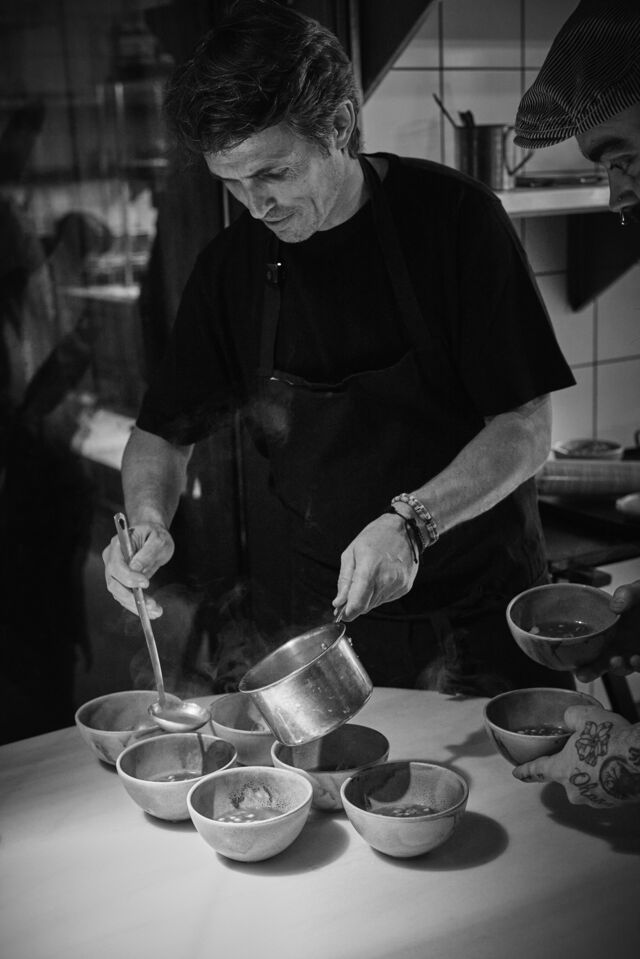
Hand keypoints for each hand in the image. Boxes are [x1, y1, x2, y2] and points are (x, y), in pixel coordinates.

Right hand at [102, 521, 173, 616]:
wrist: (152, 537)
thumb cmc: (155, 535)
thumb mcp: (158, 540)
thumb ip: (147, 553)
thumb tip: (136, 569)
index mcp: (118, 545)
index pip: (116, 565)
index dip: (128, 577)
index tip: (146, 583)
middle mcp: (111, 559)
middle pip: (114, 583)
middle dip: (131, 597)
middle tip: (152, 604)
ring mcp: (114, 572)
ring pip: (119, 594)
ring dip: (136, 605)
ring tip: (156, 611)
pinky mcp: (121, 582)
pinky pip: (125, 597)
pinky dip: (137, 606)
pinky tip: (152, 611)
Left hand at [332, 512, 417, 620]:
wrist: (405, 529)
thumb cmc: (376, 536)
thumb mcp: (352, 553)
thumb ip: (344, 580)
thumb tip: (338, 602)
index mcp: (370, 569)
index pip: (358, 604)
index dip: (347, 613)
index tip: (341, 613)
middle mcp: (386, 580)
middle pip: (366, 607)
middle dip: (355, 604)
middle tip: (349, 594)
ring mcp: (398, 584)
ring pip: (375, 604)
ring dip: (367, 598)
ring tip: (367, 578)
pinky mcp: (405, 587)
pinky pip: (386, 598)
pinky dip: (379, 593)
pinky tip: (380, 577)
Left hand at [512, 705, 638, 807]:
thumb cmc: (614, 739)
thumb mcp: (585, 716)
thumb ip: (570, 717)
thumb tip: (570, 719)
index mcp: (562, 770)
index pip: (536, 770)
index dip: (525, 771)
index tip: (517, 774)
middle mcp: (576, 790)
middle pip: (565, 774)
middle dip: (572, 762)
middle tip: (586, 747)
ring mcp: (596, 800)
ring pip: (586, 782)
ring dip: (591, 770)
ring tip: (605, 754)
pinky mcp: (614, 803)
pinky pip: (604, 788)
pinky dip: (606, 777)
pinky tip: (616, 763)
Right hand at [574, 580, 639, 681]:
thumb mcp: (637, 592)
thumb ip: (627, 594)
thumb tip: (615, 606)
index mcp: (608, 629)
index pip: (588, 644)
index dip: (577, 655)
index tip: (569, 662)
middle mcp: (618, 644)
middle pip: (599, 663)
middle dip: (589, 672)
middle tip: (582, 674)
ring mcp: (633, 653)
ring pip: (621, 668)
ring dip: (616, 668)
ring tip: (616, 661)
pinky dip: (637, 666)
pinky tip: (636, 660)